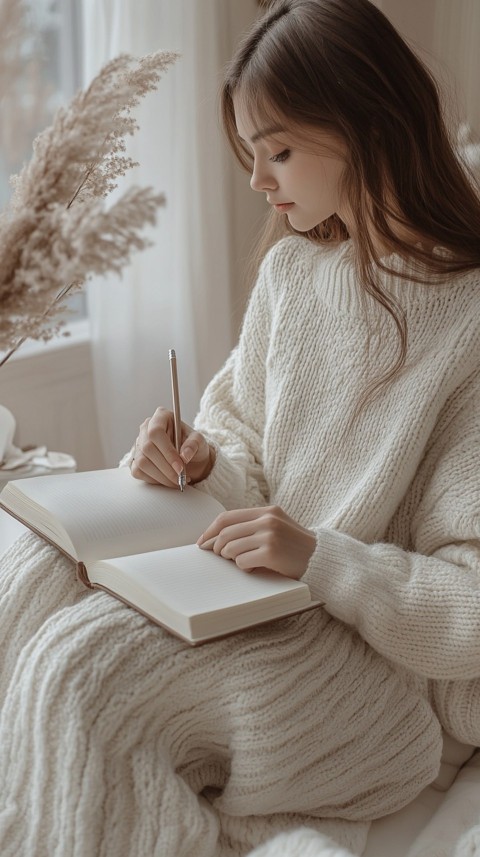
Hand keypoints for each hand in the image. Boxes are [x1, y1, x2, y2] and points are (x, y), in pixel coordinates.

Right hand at [130, 406, 214, 486]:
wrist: (190, 460)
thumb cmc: (193, 446)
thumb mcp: (199, 441)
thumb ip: (194, 445)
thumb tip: (184, 455)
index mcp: (161, 417)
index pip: (156, 432)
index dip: (167, 451)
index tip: (180, 466)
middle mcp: (146, 429)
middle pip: (148, 448)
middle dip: (166, 467)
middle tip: (181, 477)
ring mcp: (139, 444)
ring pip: (142, 462)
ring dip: (161, 476)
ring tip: (178, 480)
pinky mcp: (135, 460)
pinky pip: (139, 472)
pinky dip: (155, 480)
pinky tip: (168, 480)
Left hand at [196, 506, 315, 579]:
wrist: (323, 560)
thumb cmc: (296, 548)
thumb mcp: (278, 527)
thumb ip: (254, 526)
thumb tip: (219, 538)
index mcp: (268, 511)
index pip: (227, 517)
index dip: (210, 530)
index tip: (203, 542)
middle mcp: (268, 520)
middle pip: (225, 532)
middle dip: (216, 547)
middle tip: (216, 556)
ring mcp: (270, 536)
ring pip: (231, 547)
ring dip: (230, 558)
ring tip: (240, 562)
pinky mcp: (271, 553)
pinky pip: (242, 561)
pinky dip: (243, 567)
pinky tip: (253, 568)